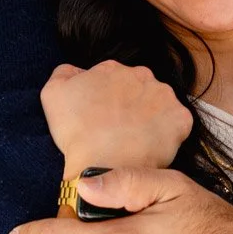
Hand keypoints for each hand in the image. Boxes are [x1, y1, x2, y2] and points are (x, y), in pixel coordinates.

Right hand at [40, 61, 192, 172]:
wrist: (100, 165)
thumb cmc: (75, 133)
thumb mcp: (52, 93)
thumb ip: (65, 73)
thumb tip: (77, 71)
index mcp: (113, 67)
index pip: (112, 80)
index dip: (106, 100)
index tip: (102, 118)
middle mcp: (142, 74)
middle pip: (137, 90)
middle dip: (130, 106)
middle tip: (118, 130)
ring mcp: (164, 96)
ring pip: (158, 105)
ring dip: (149, 118)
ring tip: (135, 141)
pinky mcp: (180, 119)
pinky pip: (176, 125)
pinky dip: (166, 135)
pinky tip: (151, 146)